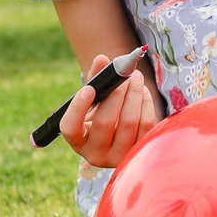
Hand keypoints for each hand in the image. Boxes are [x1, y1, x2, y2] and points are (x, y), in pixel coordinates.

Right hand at [61, 53, 159, 168]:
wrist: (123, 134)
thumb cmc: (102, 113)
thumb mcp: (94, 100)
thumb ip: (96, 79)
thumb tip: (102, 59)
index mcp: (78, 141)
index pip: (70, 128)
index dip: (78, 108)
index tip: (89, 88)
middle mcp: (95, 154)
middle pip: (104, 122)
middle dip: (117, 93)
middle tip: (125, 74)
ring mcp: (119, 157)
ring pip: (128, 122)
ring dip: (134, 95)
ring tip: (136, 78)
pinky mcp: (139, 152)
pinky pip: (146, 126)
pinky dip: (146, 104)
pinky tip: (143, 92)